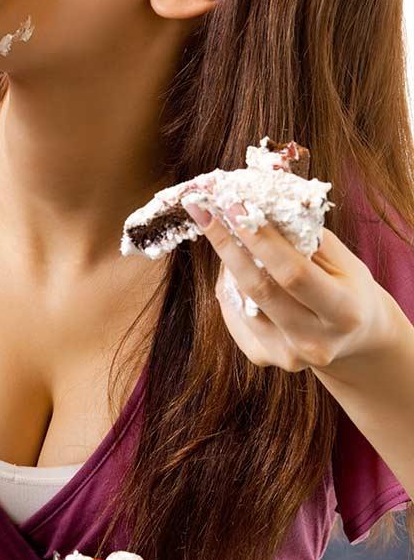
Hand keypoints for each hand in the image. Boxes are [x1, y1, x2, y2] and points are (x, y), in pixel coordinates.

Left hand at [182, 201, 398, 373]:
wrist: (355, 336)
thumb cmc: (347, 286)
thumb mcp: (341, 259)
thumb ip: (303, 234)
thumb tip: (258, 202)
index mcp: (343, 311)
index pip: (292, 272)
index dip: (260, 238)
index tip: (234, 205)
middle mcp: (315, 341)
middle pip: (258, 288)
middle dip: (227, 244)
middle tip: (204, 211)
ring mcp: (287, 355)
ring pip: (239, 299)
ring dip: (227, 262)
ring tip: (225, 233)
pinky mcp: (264, 358)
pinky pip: (233, 313)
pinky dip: (228, 286)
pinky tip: (235, 268)